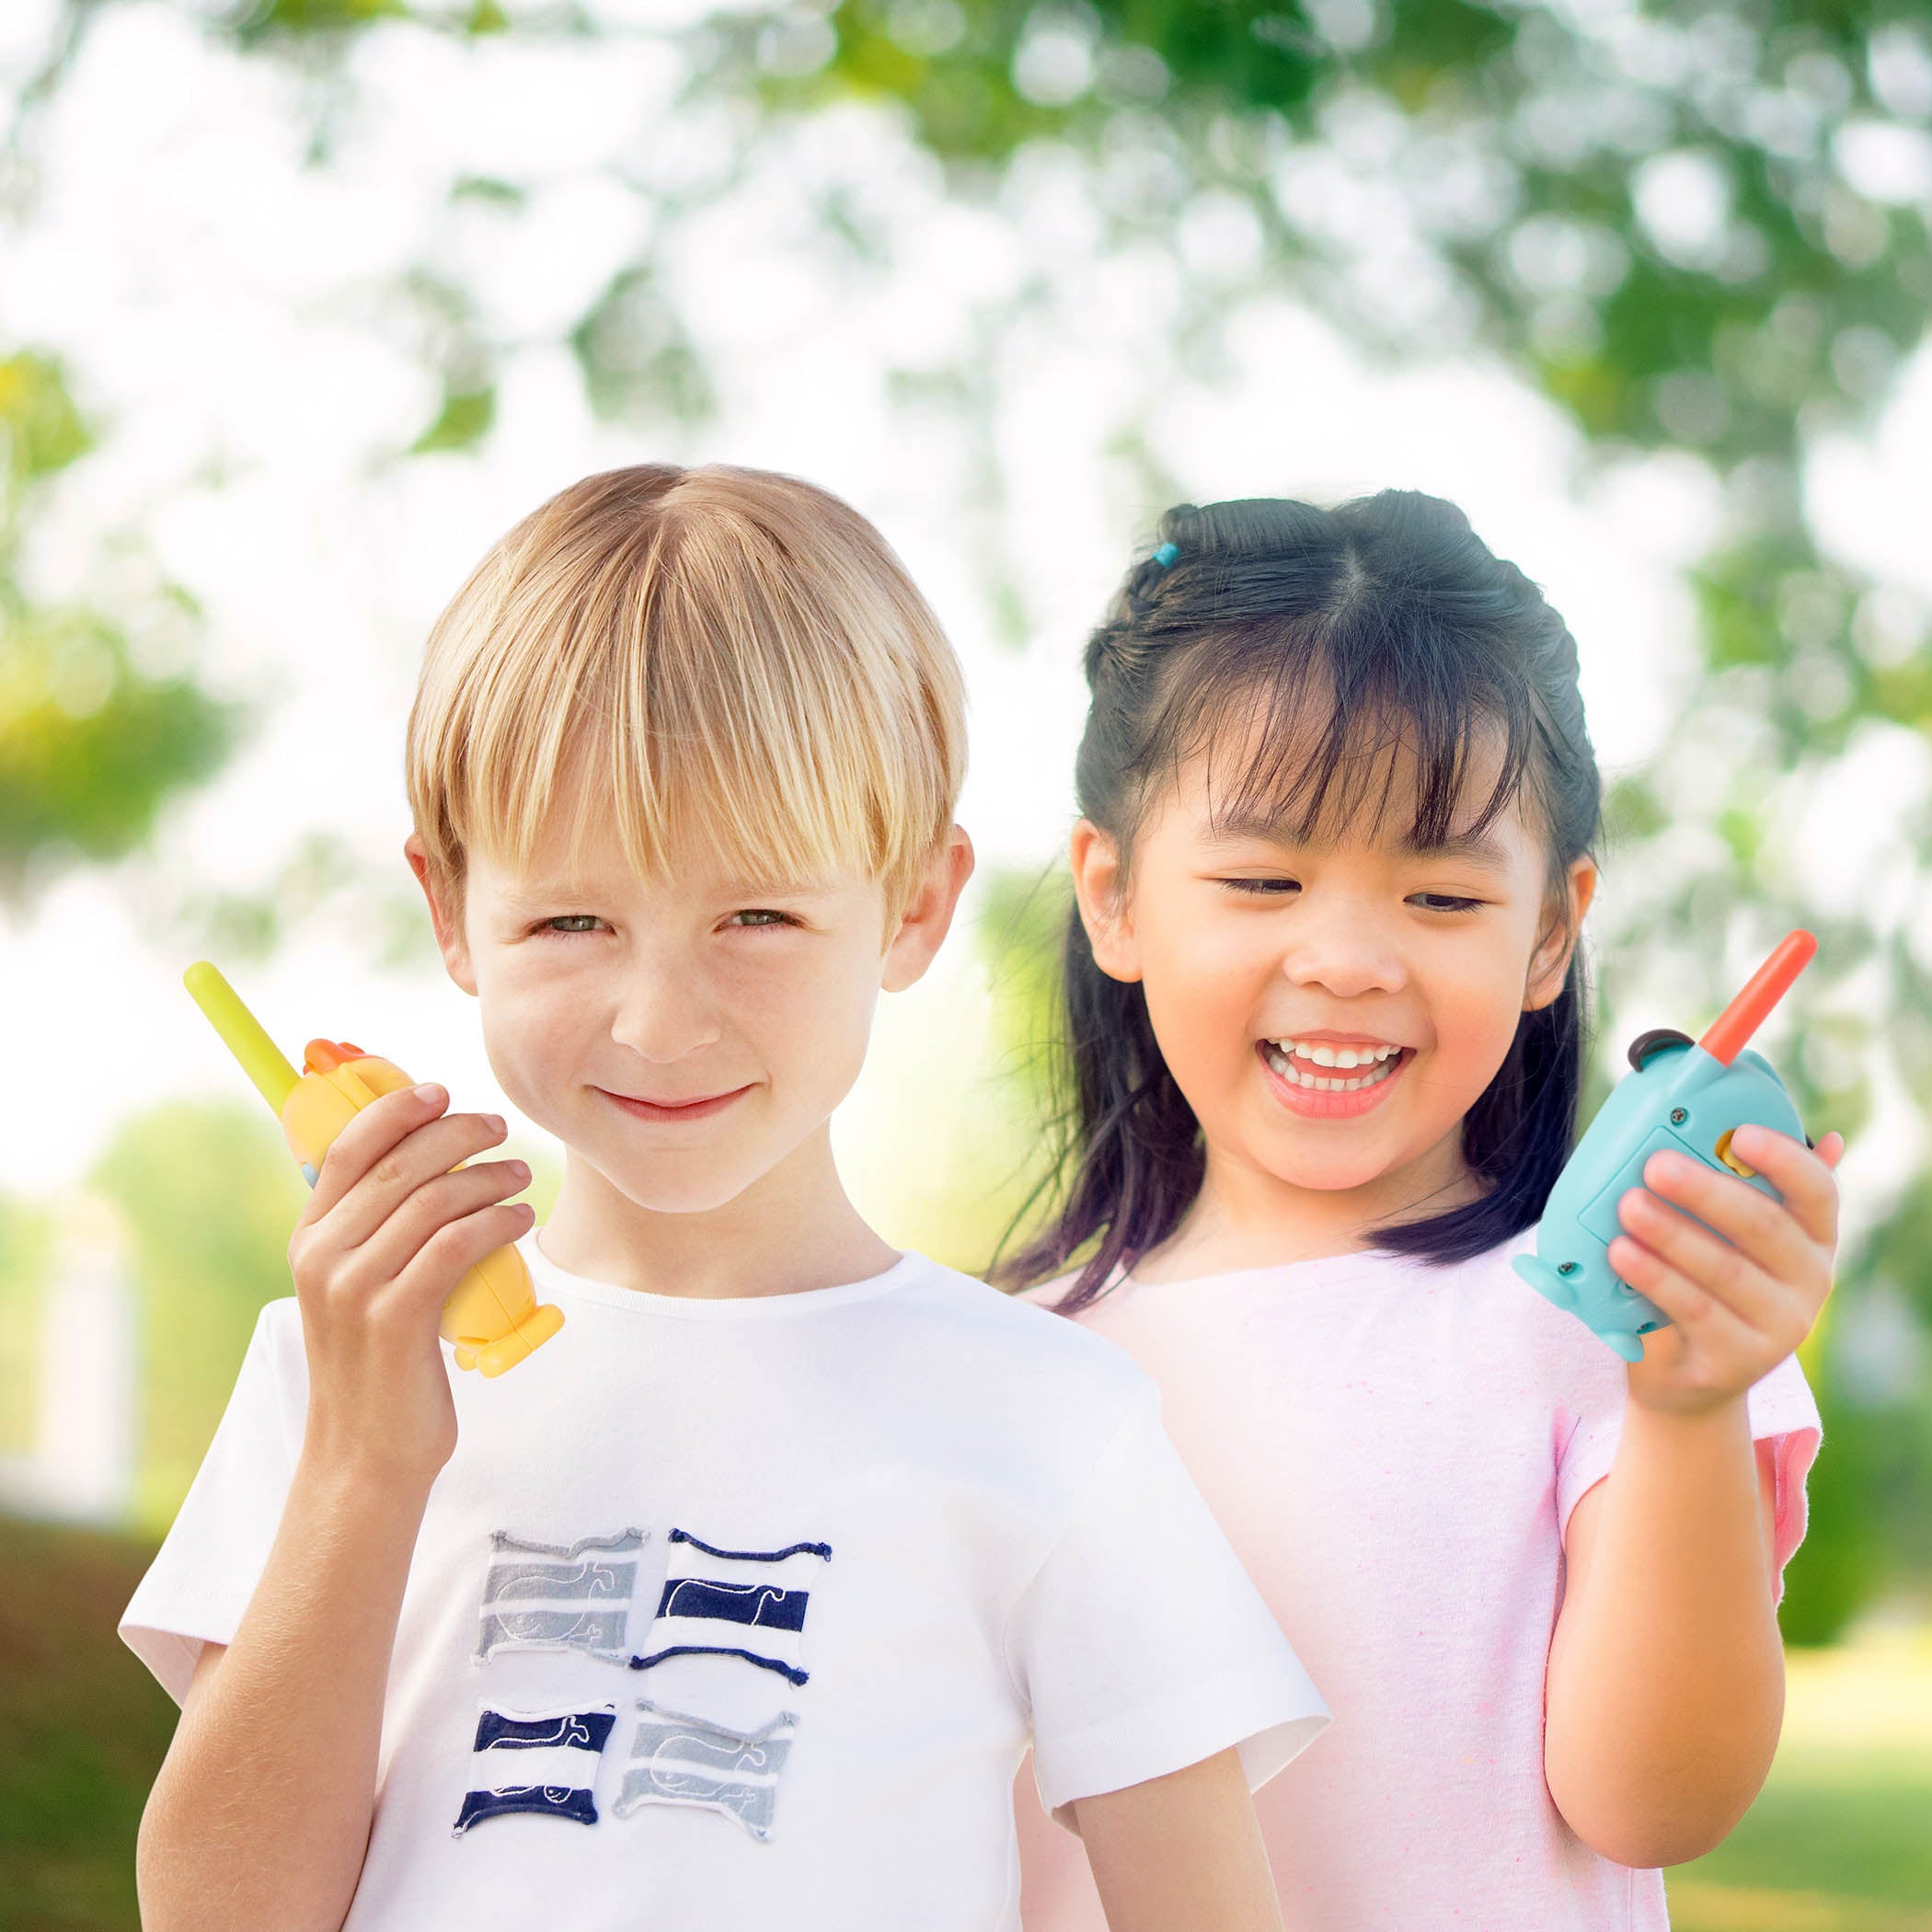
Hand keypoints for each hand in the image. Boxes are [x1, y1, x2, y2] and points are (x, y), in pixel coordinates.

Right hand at [287, 1082, 533, 1483]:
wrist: (365, 1452)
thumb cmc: (378, 1364)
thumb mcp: (356, 1290)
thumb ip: (373, 1233)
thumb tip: (425, 1166)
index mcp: (310, 1240)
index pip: (345, 1149)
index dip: (394, 1110)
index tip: (439, 1092)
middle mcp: (324, 1256)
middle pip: (399, 1165)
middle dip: (457, 1134)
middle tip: (499, 1129)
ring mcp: (357, 1288)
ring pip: (435, 1201)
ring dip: (489, 1178)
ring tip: (522, 1177)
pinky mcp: (397, 1318)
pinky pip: (456, 1245)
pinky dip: (496, 1220)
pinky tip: (520, 1217)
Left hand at [1612, 1124, 1843, 1416]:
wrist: (1689, 1374)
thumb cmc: (1706, 1281)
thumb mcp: (1726, 1236)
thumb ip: (1740, 1185)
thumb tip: (1773, 1125)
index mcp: (1812, 1237)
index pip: (1817, 1192)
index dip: (1784, 1160)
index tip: (1739, 1134)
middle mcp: (1810, 1280)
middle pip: (1764, 1227)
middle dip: (1707, 1192)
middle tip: (1655, 1165)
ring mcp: (1781, 1326)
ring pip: (1726, 1271)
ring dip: (1673, 1234)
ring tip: (1628, 1206)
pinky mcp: (1740, 1361)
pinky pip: (1694, 1311)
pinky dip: (1656, 1279)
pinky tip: (1622, 1254)